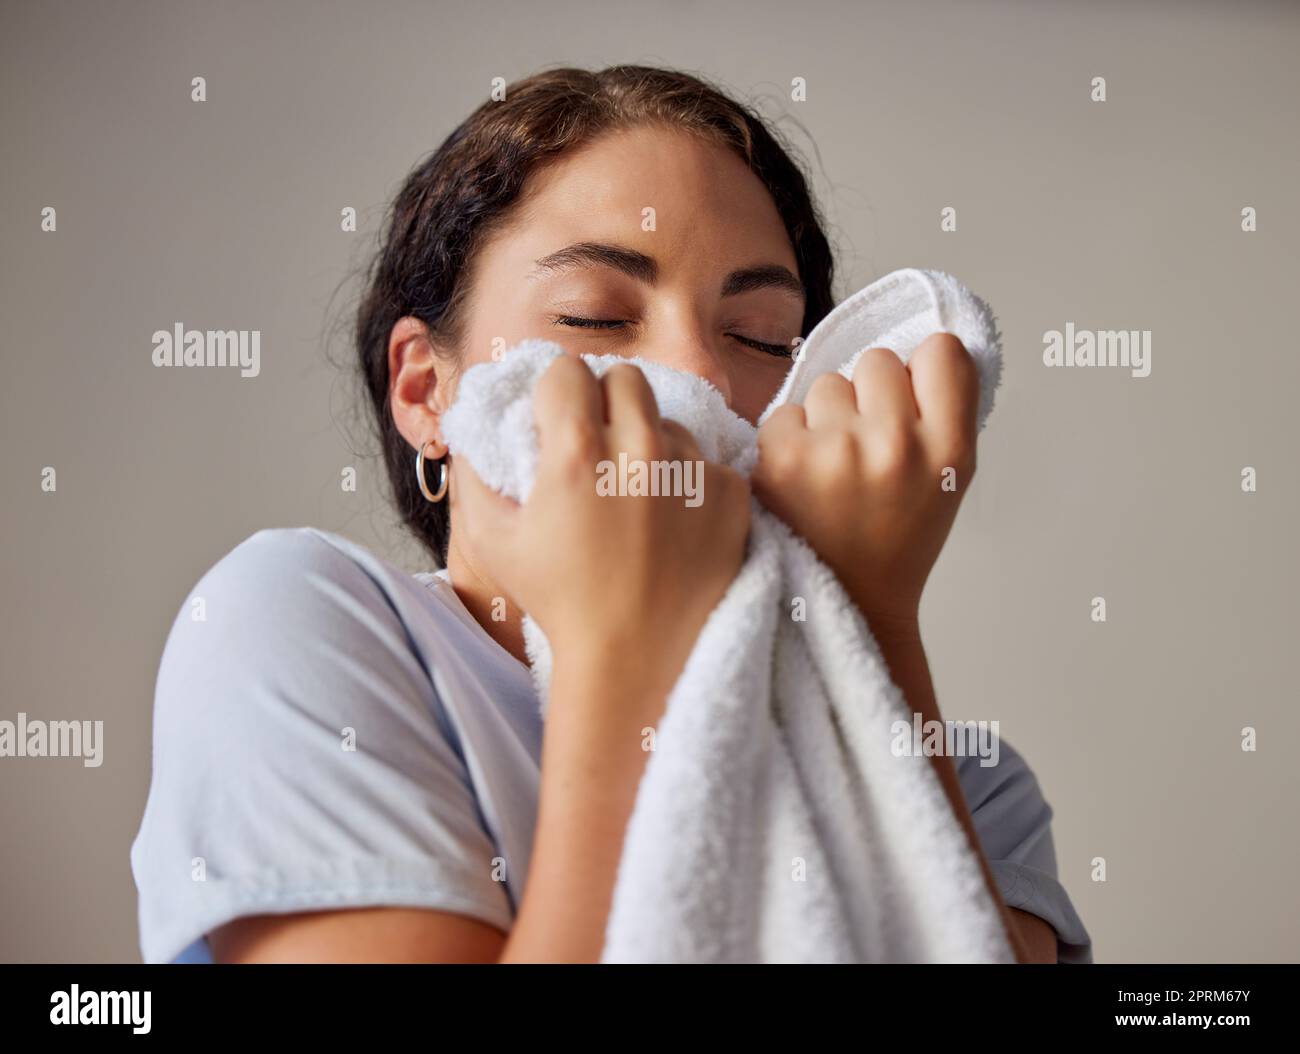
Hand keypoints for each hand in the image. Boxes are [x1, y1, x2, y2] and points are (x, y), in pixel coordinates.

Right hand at [454, 355, 750, 673]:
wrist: (639, 659)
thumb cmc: (561, 603)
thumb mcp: (493, 543)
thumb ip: (474, 478)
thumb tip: (474, 432)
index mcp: (577, 455)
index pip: (568, 371)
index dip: (558, 392)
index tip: (558, 419)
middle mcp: (639, 451)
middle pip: (626, 378)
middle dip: (608, 402)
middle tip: (600, 446)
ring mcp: (693, 472)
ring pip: (670, 419)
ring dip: (652, 442)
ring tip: (639, 496)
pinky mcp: (732, 494)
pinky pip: (708, 460)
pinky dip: (691, 482)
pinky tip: (674, 522)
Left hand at [752, 332, 980, 632]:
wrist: (850, 604)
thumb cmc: (896, 539)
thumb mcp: (948, 480)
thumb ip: (944, 412)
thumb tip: (923, 344)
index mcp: (950, 451)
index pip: (942, 352)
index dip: (923, 372)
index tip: (915, 403)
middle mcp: (897, 446)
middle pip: (878, 361)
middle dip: (870, 395)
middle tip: (868, 449)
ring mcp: (836, 451)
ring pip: (828, 382)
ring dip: (828, 416)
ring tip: (834, 469)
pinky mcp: (781, 460)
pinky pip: (785, 411)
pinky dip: (789, 439)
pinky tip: (803, 480)